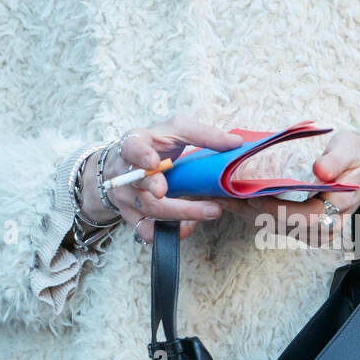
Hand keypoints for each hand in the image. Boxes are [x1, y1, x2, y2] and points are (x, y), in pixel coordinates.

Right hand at [82, 115, 243, 242]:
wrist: (124, 164)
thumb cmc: (153, 144)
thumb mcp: (175, 129)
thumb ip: (203, 134)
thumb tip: (235, 143)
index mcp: (133, 145)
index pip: (132, 149)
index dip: (141, 156)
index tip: (154, 162)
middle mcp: (124, 173)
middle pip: (144, 187)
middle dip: (170, 194)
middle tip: (199, 202)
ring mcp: (125, 197)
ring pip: (150, 211)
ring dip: (182, 214)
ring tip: (211, 211)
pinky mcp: (131, 216)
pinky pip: (146, 230)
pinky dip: (170, 231)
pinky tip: (189, 225)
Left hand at [215, 131, 359, 243]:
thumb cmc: (355, 158)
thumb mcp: (351, 149)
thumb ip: (338, 159)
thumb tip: (320, 170)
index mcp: (336, 211)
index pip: (300, 218)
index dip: (273, 209)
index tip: (249, 196)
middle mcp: (321, 228)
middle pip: (278, 225)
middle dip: (248, 210)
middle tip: (220, 194)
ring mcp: (307, 231)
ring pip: (269, 226)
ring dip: (242, 212)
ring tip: (217, 196)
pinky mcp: (295, 227)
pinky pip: (268, 223)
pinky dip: (247, 211)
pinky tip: (228, 200)